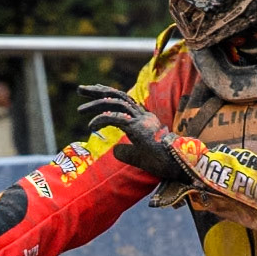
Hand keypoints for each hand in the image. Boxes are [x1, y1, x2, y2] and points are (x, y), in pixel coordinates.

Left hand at [76, 85, 194, 181]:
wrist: (176, 166)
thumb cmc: (160, 162)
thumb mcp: (138, 155)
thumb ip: (126, 151)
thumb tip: (115, 150)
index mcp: (144, 118)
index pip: (123, 99)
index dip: (107, 93)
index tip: (94, 90)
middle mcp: (142, 115)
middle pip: (117, 96)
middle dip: (97, 92)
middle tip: (80, 89)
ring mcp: (141, 120)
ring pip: (115, 104)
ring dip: (95, 104)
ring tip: (80, 109)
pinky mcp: (138, 128)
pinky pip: (116, 118)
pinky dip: (101, 119)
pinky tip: (90, 125)